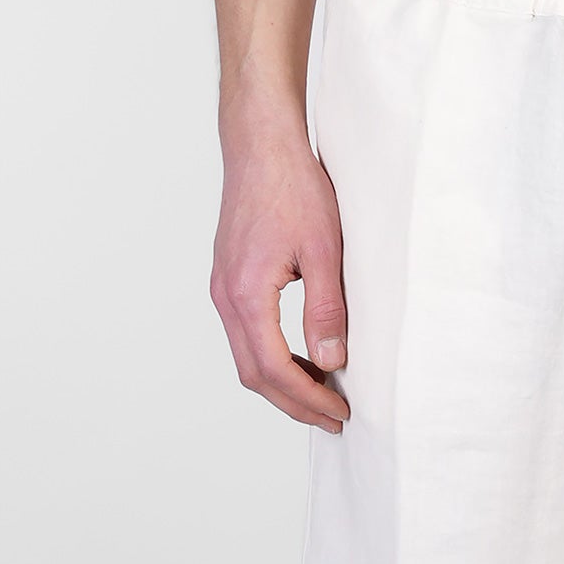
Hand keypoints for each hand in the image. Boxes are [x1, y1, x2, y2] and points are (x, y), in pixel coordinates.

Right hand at [210, 122, 348, 434]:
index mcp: (246, 294)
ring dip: (283, 384)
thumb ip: (326, 310)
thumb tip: (332, 363)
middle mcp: (226, 297)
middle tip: (333, 418)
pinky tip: (304, 358)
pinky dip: (273, 358)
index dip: (308, 399)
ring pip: (247, 359)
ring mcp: (223, 289)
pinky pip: (246, 335)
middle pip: (254, 375)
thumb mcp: (324, 250)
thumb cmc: (293, 186)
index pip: (275, 370)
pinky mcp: (229, 280)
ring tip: (323, 394)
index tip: (339, 413)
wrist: (261, 144)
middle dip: (294, 404)